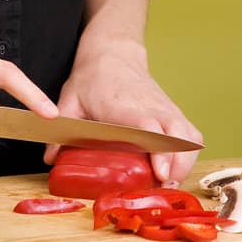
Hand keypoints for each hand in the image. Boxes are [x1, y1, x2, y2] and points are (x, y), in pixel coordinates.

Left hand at [41, 32, 201, 183]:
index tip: (159, 172)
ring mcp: (166, 109)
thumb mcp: (70, 101)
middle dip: (177, 165)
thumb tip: (50, 159)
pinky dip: (189, 155)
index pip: (149, 125)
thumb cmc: (92, 79)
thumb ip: (61, 130)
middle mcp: (151, 106)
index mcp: (124, 104)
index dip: (159, 149)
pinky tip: (175, 171)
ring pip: (189, 137)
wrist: (113, 54)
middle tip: (162, 187)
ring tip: (168, 184)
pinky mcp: (173, 113)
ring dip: (185, 163)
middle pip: (178, 135)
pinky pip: (191, 135)